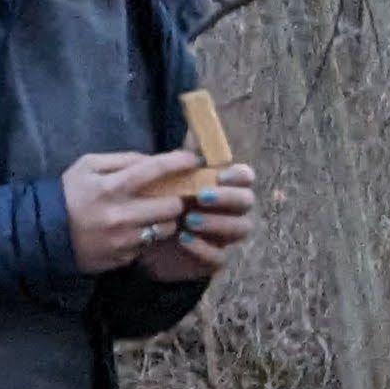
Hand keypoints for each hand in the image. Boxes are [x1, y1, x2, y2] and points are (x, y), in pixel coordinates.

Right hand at [62, 148, 207, 273]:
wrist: (45, 233)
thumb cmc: (69, 194)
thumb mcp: (87, 165)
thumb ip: (122, 159)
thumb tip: (152, 160)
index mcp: (112, 187)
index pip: (155, 170)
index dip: (179, 161)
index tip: (192, 160)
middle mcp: (121, 215)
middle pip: (172, 206)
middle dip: (176, 198)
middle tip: (173, 194)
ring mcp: (124, 240)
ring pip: (166, 229)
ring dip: (165, 220)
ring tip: (154, 214)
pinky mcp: (124, 258)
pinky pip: (149, 245)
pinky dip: (148, 236)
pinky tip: (137, 230)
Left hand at [149, 161, 258, 282]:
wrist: (143, 239)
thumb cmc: (161, 203)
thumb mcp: (167, 179)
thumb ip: (184, 156)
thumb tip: (192, 129)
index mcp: (223, 187)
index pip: (245, 176)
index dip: (238, 175)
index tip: (219, 175)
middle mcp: (231, 210)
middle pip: (247, 201)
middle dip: (227, 198)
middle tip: (200, 196)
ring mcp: (225, 236)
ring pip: (242, 228)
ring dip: (218, 223)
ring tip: (189, 220)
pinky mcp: (213, 260)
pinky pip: (221, 258)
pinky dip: (204, 248)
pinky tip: (184, 239)